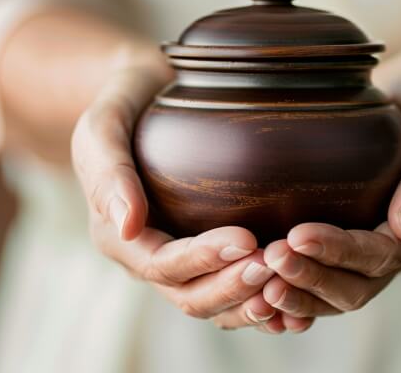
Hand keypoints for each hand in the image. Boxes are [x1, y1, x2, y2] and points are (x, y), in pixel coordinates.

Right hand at [72, 63, 294, 329]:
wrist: (148, 96)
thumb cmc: (125, 104)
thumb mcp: (104, 127)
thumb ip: (109, 172)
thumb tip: (127, 226)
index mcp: (119, 237)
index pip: (162, 264)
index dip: (203, 258)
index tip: (247, 238)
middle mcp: (149, 260)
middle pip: (192, 296)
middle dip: (233, 285)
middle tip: (276, 264)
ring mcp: (181, 265)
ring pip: (217, 305)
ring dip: (252, 301)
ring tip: (290, 283)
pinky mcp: (209, 258)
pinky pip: (235, 295)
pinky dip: (263, 302)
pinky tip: (296, 296)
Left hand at [261, 56, 400, 318]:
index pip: (383, 253)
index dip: (339, 251)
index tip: (296, 236)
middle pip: (360, 285)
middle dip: (313, 277)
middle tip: (268, 260)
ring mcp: (387, 251)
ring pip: (343, 293)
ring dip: (302, 294)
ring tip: (260, 282)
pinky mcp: (361, 244)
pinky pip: (331, 280)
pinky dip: (301, 293)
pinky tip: (265, 294)